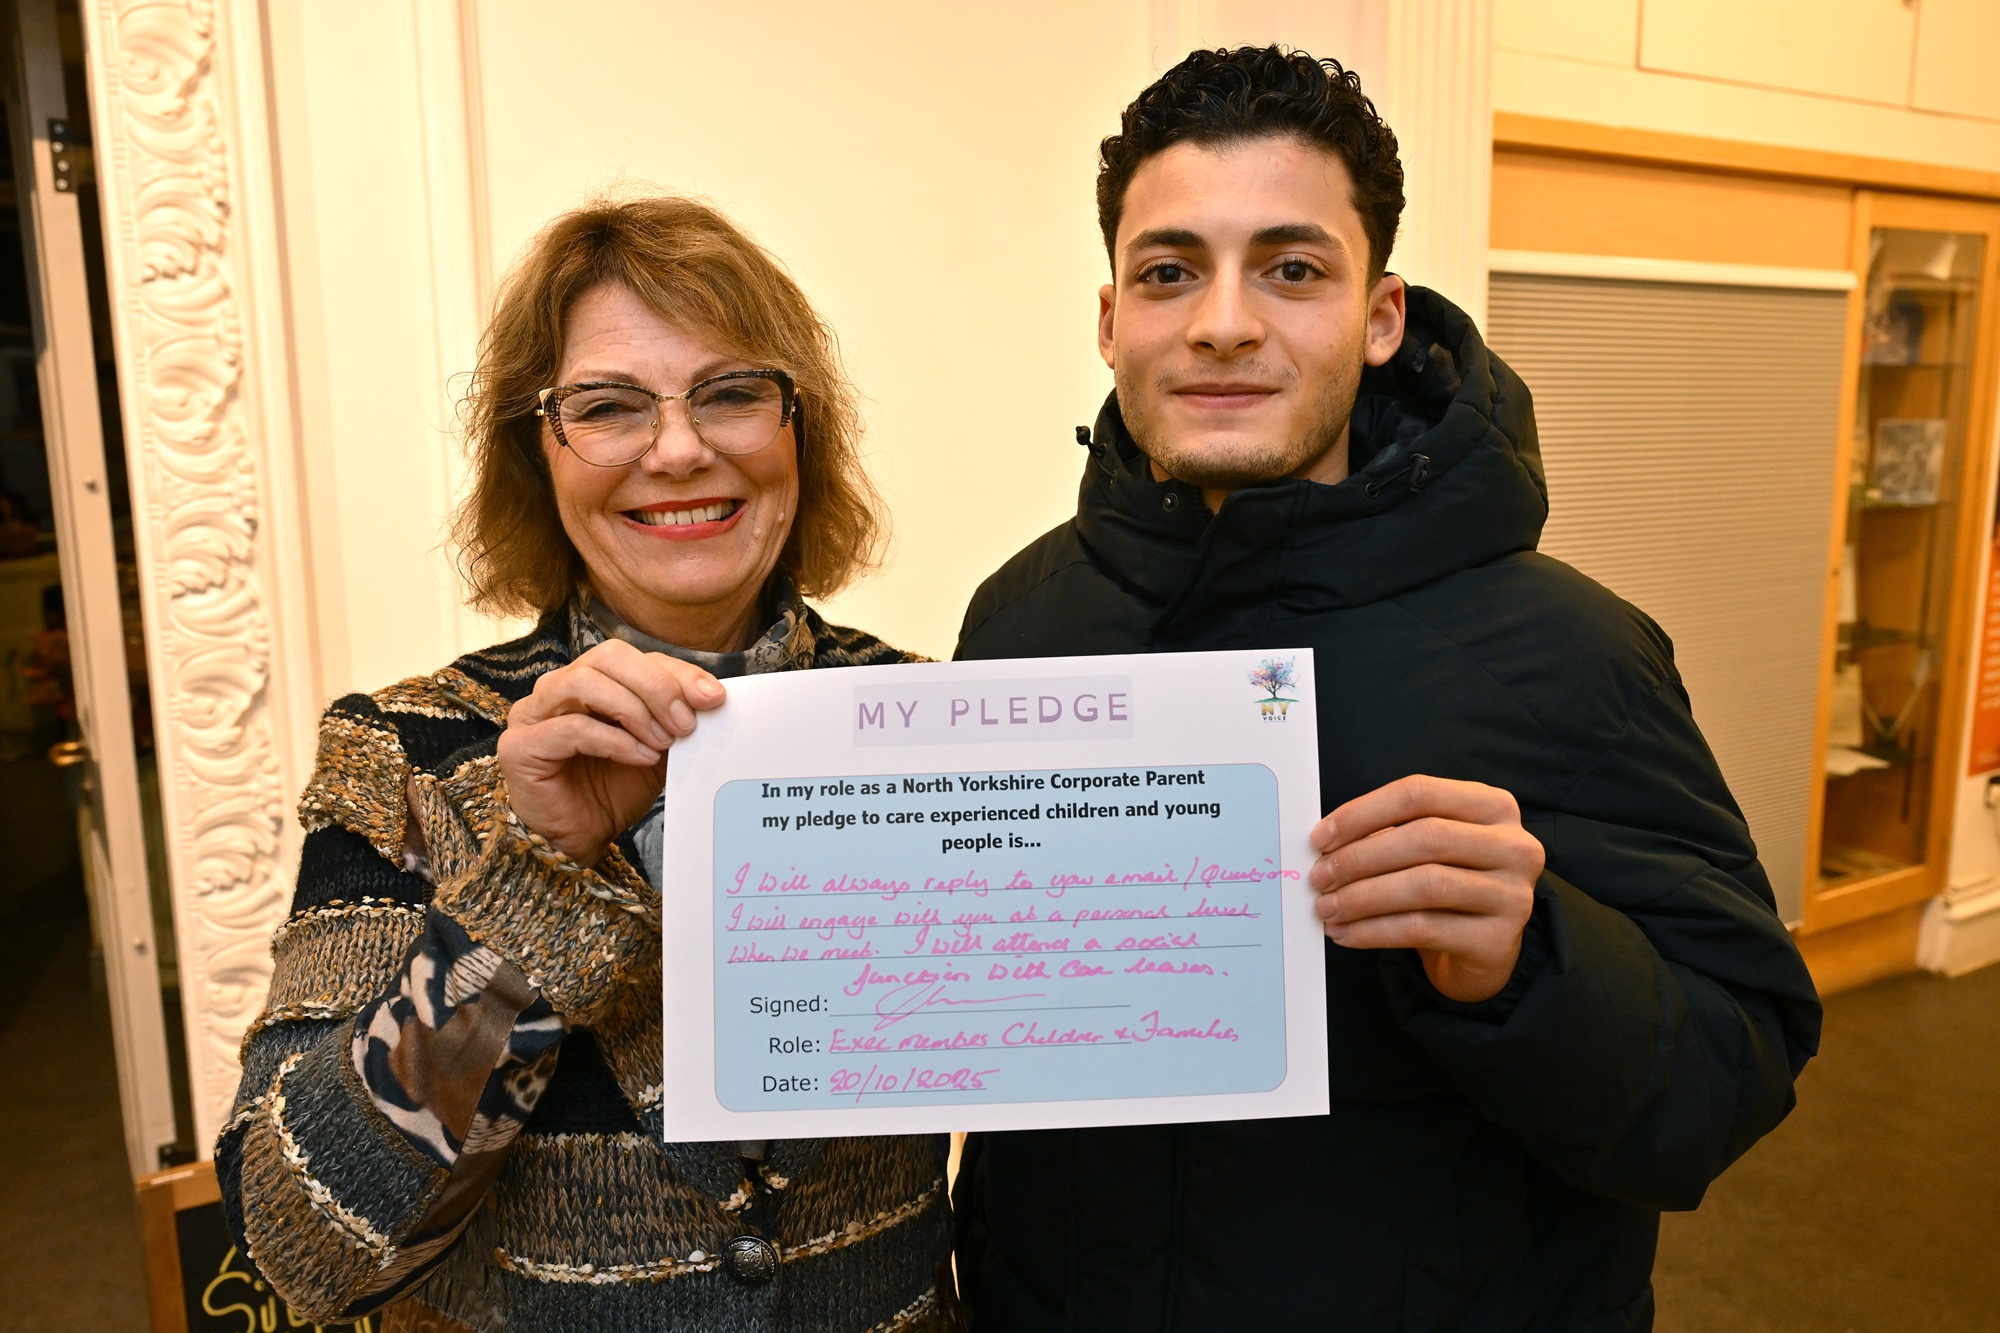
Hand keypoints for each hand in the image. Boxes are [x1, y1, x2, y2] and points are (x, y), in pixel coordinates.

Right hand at [496, 639, 725, 865]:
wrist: (580, 838)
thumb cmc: (613, 789)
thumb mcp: (656, 747)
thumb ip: (674, 719)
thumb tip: (710, 698)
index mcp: (590, 680)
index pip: (634, 657)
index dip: (675, 672)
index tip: (712, 697)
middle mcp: (557, 689)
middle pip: (607, 657)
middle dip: (656, 685)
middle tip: (685, 721)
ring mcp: (533, 714)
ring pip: (584, 682)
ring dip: (633, 709)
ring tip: (663, 740)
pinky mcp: (520, 746)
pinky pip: (570, 727)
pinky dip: (614, 739)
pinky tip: (640, 756)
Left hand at [1307, 775, 1542, 1003]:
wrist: (1486, 946)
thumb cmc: (1449, 884)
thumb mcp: (1430, 848)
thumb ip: (1389, 834)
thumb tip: (1326, 845)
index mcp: (1493, 806)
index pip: (1420, 793)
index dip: (1363, 812)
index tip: (1321, 837)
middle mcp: (1514, 845)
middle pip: (1425, 838)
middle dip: (1360, 858)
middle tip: (1319, 876)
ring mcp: (1512, 894)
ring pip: (1425, 885)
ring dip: (1363, 897)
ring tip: (1326, 908)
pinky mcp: (1498, 938)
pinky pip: (1424, 929)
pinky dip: (1374, 931)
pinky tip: (1346, 933)